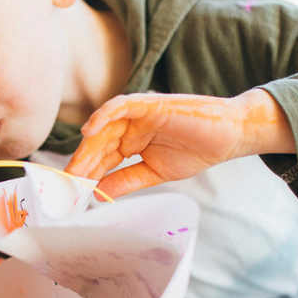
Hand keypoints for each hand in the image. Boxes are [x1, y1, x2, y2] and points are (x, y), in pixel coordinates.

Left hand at [64, 89, 294, 198]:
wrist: (229, 136)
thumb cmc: (197, 151)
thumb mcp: (155, 173)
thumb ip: (126, 181)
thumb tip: (98, 194)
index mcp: (130, 142)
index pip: (101, 157)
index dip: (85, 173)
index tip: (71, 192)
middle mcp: (130, 126)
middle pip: (97, 143)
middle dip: (81, 163)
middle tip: (67, 183)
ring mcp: (138, 114)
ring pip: (104, 126)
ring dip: (88, 145)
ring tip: (76, 166)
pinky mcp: (150, 103)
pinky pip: (120, 105)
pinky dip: (103, 114)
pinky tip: (90, 130)